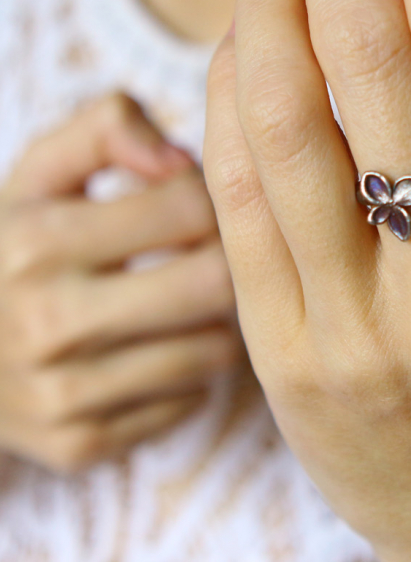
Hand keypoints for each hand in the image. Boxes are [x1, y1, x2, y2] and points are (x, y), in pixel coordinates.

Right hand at [0, 93, 241, 472]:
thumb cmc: (23, 243)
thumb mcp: (45, 169)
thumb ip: (110, 127)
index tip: (195, 207)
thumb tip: (179, 160)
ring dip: (217, 320)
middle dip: (227, 261)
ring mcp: (60, 394)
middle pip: (215, 283)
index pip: (191, 206)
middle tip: (210, 255)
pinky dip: (190, 373)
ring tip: (188, 301)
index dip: (210, 199)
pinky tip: (159, 349)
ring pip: (215, 351)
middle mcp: (44, 321)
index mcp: (37, 240)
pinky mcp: (79, 443)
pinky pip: (190, 402)